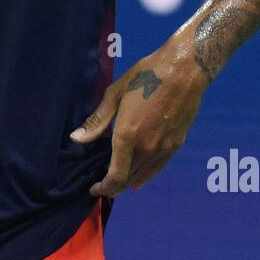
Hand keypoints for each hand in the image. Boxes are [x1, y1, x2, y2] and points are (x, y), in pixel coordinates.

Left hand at [70, 40, 209, 197]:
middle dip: (113, 187)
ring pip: (144, 176)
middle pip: (128, 179)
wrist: (184, 71)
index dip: (103, 187)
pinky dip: (146, 175)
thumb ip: (96, 121)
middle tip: (103, 187)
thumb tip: (76, 139)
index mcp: (127, 136)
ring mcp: (163, 148)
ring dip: (129, 182)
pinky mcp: (176, 144)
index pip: (115, 175)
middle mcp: (146, 148)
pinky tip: (140, 176)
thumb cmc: (145, 77)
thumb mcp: (114, 95)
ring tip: (118, 182)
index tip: (94, 189)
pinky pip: (158, 168)